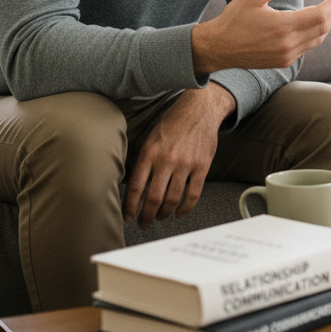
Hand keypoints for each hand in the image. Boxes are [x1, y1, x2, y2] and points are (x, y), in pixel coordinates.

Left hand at [123, 83, 235, 227]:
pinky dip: (185, 208)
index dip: (130, 207)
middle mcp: (167, 159)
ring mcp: (186, 163)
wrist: (199, 108)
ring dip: (164, 214)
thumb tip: (134, 187)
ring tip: (160, 217)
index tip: (128, 217)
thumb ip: (143, 160)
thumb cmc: (173, 122)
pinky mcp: (202, 166)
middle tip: (144, 223)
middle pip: (154, 199)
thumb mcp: (151, 137)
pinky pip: (193, 194)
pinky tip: (179, 212)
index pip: (136, 187)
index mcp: (150, 152)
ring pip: (172, 200)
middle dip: (146, 216)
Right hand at [191, 0, 330, 73]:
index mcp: (282, 27)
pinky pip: (309, 46)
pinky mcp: (284, 61)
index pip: (320, 15)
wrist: (218, 48)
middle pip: (324, 27)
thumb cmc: (234, 18)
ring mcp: (287, 55)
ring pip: (318, 38)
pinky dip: (318, 33)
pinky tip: (320, 23)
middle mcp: (288, 44)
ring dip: (330, 23)